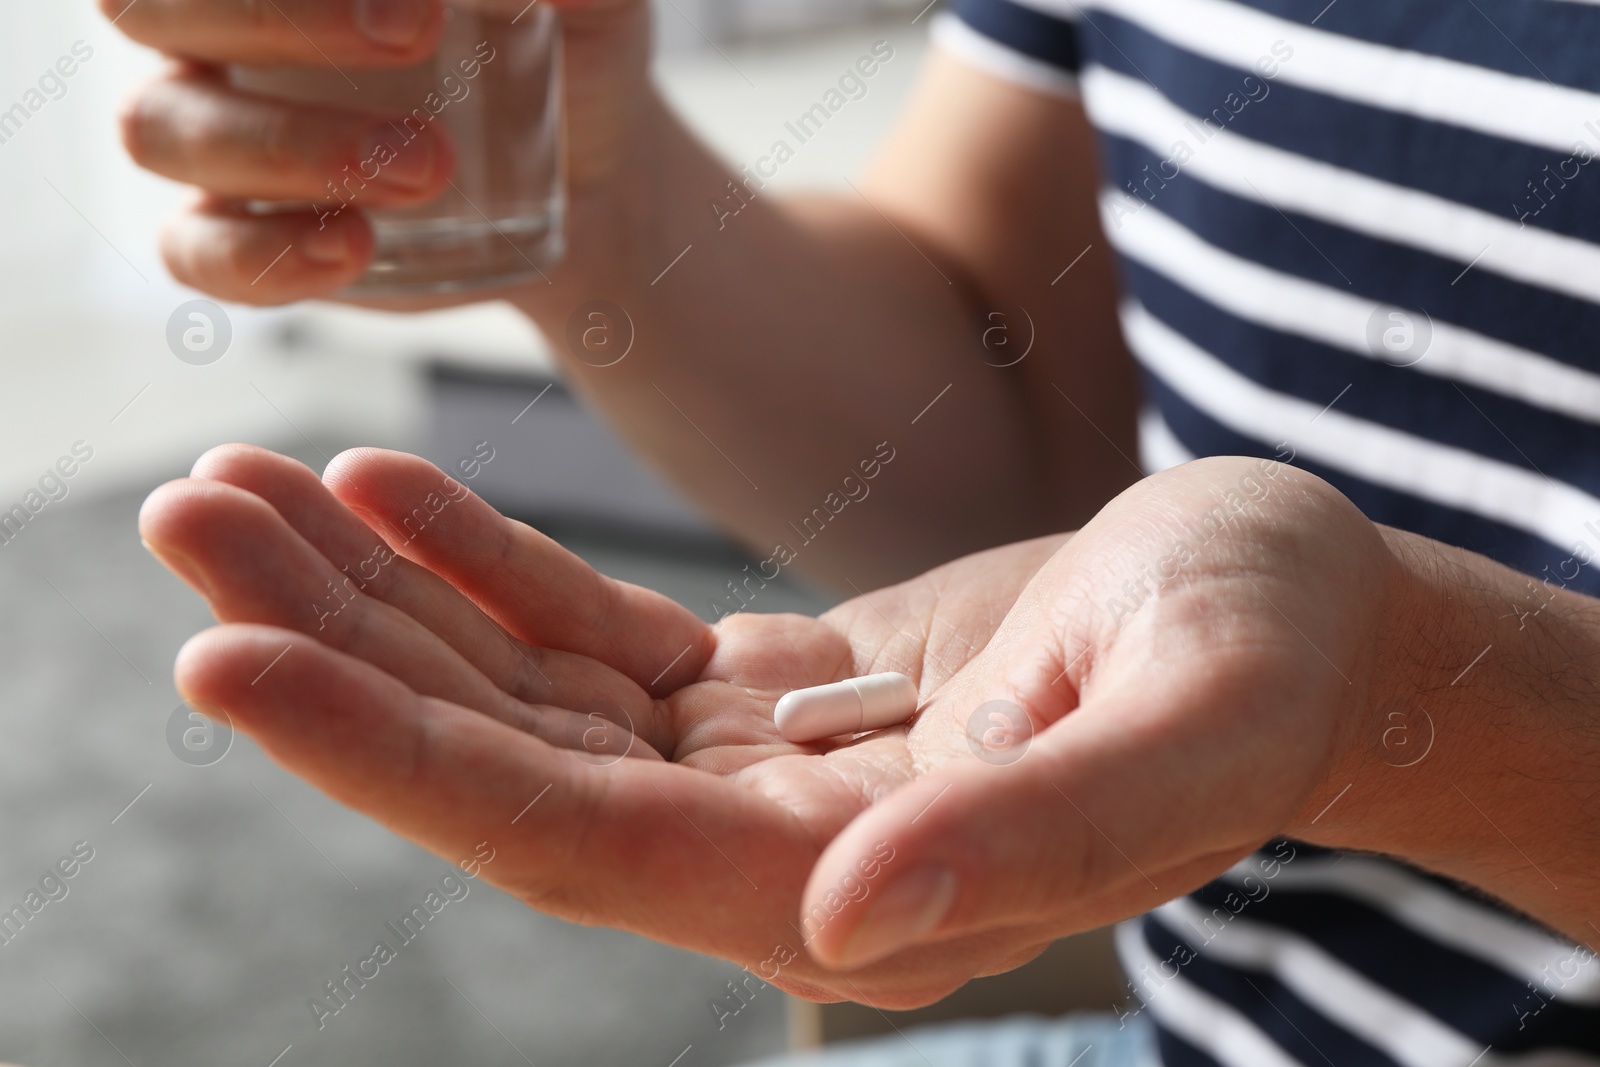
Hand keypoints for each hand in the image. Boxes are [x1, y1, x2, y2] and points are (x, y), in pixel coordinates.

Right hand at [105, 0, 652, 305]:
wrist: (594, 175)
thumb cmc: (572, 51)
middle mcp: (216, 27)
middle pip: (150, 3)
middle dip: (273, 15)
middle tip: (413, 35)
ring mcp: (220, 133)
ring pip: (166, 129)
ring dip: (289, 144)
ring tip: (428, 169)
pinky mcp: (245, 237)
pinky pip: (199, 251)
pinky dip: (264, 254)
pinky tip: (354, 246)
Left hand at [140, 445, 1394, 1005]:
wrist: (1302, 619)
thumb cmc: (1271, 660)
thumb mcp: (1194, 724)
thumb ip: (1040, 834)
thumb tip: (838, 916)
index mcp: (855, 887)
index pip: (572, 843)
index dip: (393, 758)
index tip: (229, 657)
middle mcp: (778, 854)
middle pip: (509, 766)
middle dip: (339, 654)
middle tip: (192, 519)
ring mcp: (765, 776)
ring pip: (530, 700)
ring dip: (382, 599)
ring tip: (247, 489)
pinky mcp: (776, 700)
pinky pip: (597, 642)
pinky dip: (490, 573)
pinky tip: (398, 496)